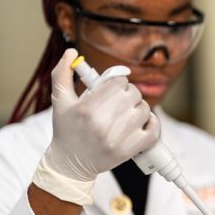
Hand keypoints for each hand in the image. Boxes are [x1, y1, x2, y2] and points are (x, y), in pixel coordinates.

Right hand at [32, 49, 159, 203]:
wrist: (70, 163)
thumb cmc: (67, 130)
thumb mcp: (60, 101)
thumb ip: (62, 74)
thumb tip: (71, 51)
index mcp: (87, 109)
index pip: (118, 82)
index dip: (118, 82)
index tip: (113, 88)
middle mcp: (103, 123)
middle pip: (134, 94)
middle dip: (129, 94)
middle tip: (120, 100)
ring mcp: (118, 139)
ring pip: (145, 110)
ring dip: (139, 108)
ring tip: (127, 112)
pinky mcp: (129, 150)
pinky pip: (154, 131)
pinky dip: (153, 124)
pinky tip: (143, 122)